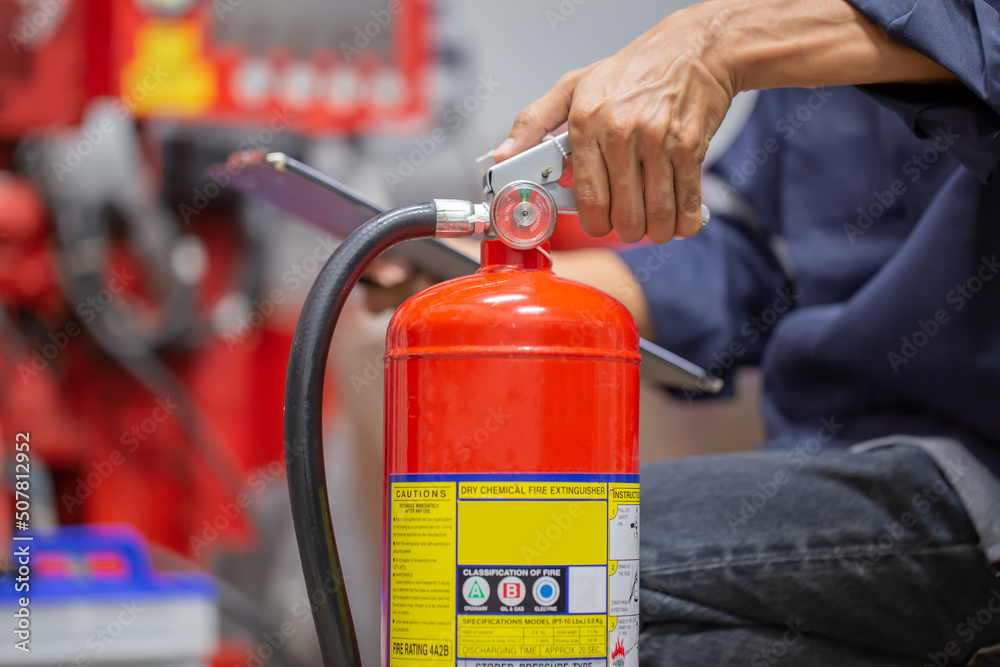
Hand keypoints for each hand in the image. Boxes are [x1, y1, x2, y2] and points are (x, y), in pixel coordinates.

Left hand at [494, 2, 736, 243]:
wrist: (691, 48)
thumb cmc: (631, 72)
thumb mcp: (573, 87)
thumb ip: (533, 122)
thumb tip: (503, 155)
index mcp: (586, 121)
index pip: (586, 197)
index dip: (594, 224)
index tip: (598, 224)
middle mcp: (621, 131)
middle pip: (622, 214)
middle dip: (626, 231)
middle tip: (628, 224)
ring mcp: (658, 140)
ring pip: (656, 215)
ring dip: (656, 231)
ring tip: (653, 224)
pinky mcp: (690, 146)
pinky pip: (687, 202)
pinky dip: (684, 222)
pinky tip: (679, 219)